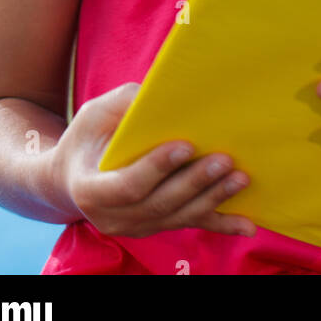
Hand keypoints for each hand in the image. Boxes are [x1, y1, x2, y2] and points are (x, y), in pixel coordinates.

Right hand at [50, 82, 256, 238]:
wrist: (73, 178)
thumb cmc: (88, 137)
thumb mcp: (95, 113)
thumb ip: (126, 104)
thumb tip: (166, 92)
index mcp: (91, 189)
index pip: (127, 186)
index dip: (157, 168)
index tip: (186, 145)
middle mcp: (112, 217)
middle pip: (160, 204)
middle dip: (195, 182)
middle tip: (224, 160)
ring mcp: (136, 227)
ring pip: (179, 216)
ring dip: (213, 198)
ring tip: (240, 178)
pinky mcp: (156, 226)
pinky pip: (191, 225)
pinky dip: (222, 224)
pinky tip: (248, 226)